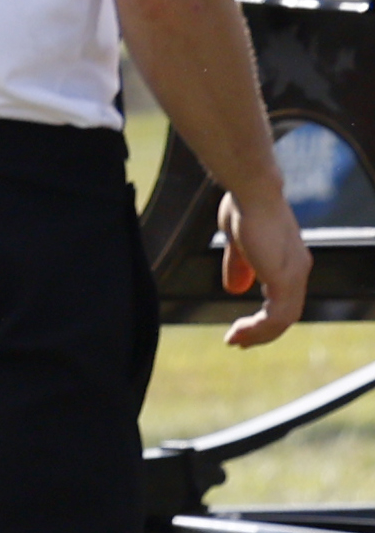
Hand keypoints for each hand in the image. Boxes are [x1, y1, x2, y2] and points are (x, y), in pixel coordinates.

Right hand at [221, 175, 316, 349]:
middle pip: (286, 314)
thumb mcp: (237, 242)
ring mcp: (294, 275)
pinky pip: (276, 316)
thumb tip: (235, 288)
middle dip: (261, 332)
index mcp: (289, 261)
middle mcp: (298, 269)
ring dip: (258, 334)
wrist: (251, 192)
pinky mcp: (284, 279)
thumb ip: (239, 266)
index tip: (239, 328)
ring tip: (234, 339)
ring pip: (283, 320)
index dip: (263, 317)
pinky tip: (239, 331)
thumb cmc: (244, 207)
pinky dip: (258, 329)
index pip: (283, 299)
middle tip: (237, 341)